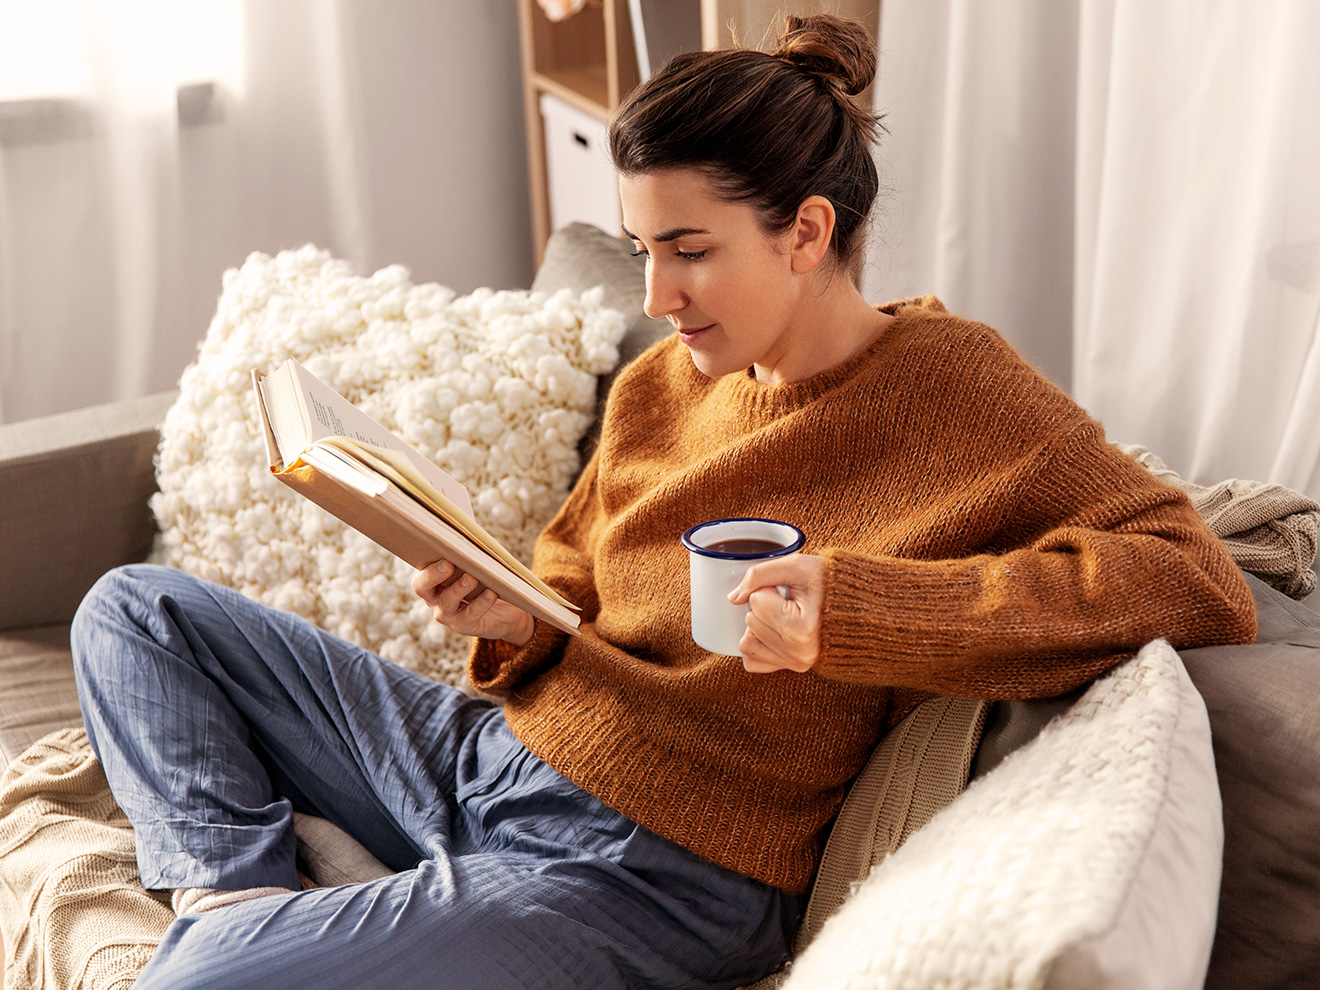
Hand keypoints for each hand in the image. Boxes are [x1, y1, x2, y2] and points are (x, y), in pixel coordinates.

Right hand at [412, 561, 534, 646]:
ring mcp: (447, 615)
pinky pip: (470, 615)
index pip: (420, 578)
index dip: (428, 570)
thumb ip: (466, 558)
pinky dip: (481, 603)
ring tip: (472, 578)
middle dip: (434, 575)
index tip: (443, 559)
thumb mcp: (474, 569)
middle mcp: (434, 600)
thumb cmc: (484, 582)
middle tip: (449, 565)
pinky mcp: (464, 626)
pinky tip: (491, 593)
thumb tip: (470, 542)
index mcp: (432, 583)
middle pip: (424, 589)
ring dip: (459, 588)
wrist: (504, 610)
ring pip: (447, 602)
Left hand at [728, 553, 825, 673]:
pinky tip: (775, 632)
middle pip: (750, 620)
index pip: (756, 600)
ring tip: (785, 616)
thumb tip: (733, 597)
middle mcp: (799, 652)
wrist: (858, 607)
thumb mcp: (798, 565)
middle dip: (765, 605)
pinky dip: (757, 645)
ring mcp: (796, 663)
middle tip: (790, 601)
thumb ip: (760, 574)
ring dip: (760, 625)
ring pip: (746, 641)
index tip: (792, 590)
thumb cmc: (831, 583)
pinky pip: (751, 662)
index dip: (770, 588)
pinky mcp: (791, 668)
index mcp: (802, 628)